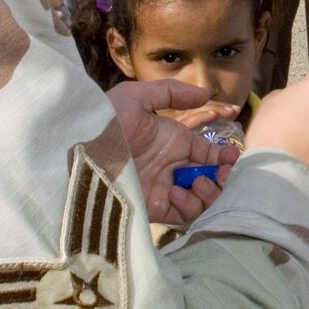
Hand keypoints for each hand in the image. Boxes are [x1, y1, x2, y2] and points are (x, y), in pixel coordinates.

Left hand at [108, 79, 232, 226]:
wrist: (77, 150)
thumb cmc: (104, 120)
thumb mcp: (136, 97)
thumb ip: (172, 93)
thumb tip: (206, 94)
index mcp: (172, 142)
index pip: (207, 153)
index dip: (223, 156)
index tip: (231, 154)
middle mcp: (171, 167)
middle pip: (209, 178)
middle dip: (221, 176)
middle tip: (221, 171)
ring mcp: (163, 189)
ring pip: (200, 198)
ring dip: (208, 191)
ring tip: (199, 181)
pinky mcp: (153, 208)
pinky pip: (183, 215)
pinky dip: (189, 205)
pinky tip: (178, 191)